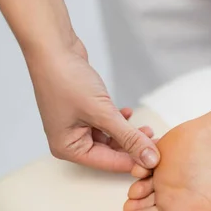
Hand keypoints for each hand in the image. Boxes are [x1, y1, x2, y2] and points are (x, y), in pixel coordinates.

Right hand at [26, 39, 159, 171]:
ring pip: (110, 138)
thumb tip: (150, 159)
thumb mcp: (103, 113)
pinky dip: (118, 121)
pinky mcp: (82, 112)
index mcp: (68, 148)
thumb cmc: (68, 80)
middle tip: (156, 141)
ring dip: (128, 133)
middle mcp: (69, 141)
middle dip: (133, 146)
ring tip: (147, 128)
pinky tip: (128, 113)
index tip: (158, 158)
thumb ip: (129, 137)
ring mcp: (75, 126)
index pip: (108, 163)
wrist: (52, 47)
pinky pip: (105, 124)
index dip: (134, 161)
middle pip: (110, 153)